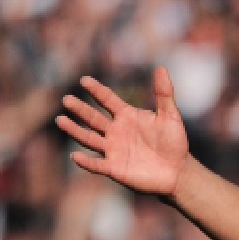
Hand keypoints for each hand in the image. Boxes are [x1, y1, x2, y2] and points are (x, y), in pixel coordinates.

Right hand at [56, 67, 188, 195]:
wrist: (178, 171)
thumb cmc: (174, 142)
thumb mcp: (170, 116)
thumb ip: (164, 94)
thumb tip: (161, 68)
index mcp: (126, 116)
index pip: (107, 99)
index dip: (97, 90)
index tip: (84, 80)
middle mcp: (115, 131)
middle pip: (93, 118)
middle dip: (80, 109)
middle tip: (67, 99)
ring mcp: (113, 149)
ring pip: (89, 138)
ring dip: (75, 130)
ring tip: (61, 120)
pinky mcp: (114, 168)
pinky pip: (96, 164)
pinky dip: (86, 161)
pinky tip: (75, 156)